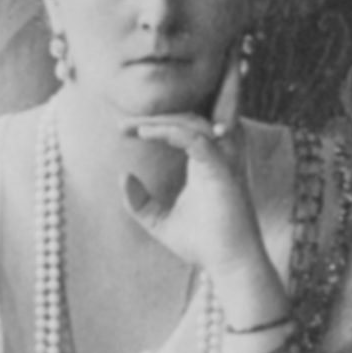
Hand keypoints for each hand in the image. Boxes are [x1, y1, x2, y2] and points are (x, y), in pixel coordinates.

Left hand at [120, 61, 273, 302]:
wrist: (230, 266)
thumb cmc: (203, 244)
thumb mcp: (160, 221)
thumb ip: (140, 201)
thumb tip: (121, 177)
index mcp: (212, 159)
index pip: (189, 123)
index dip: (157, 119)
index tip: (123, 127)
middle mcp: (222, 152)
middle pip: (210, 106)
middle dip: (196, 86)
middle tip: (151, 88)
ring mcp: (225, 159)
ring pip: (195, 120)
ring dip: (161, 117)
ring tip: (128, 124)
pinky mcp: (222, 170)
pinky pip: (194, 138)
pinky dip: (169, 131)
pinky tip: (144, 132)